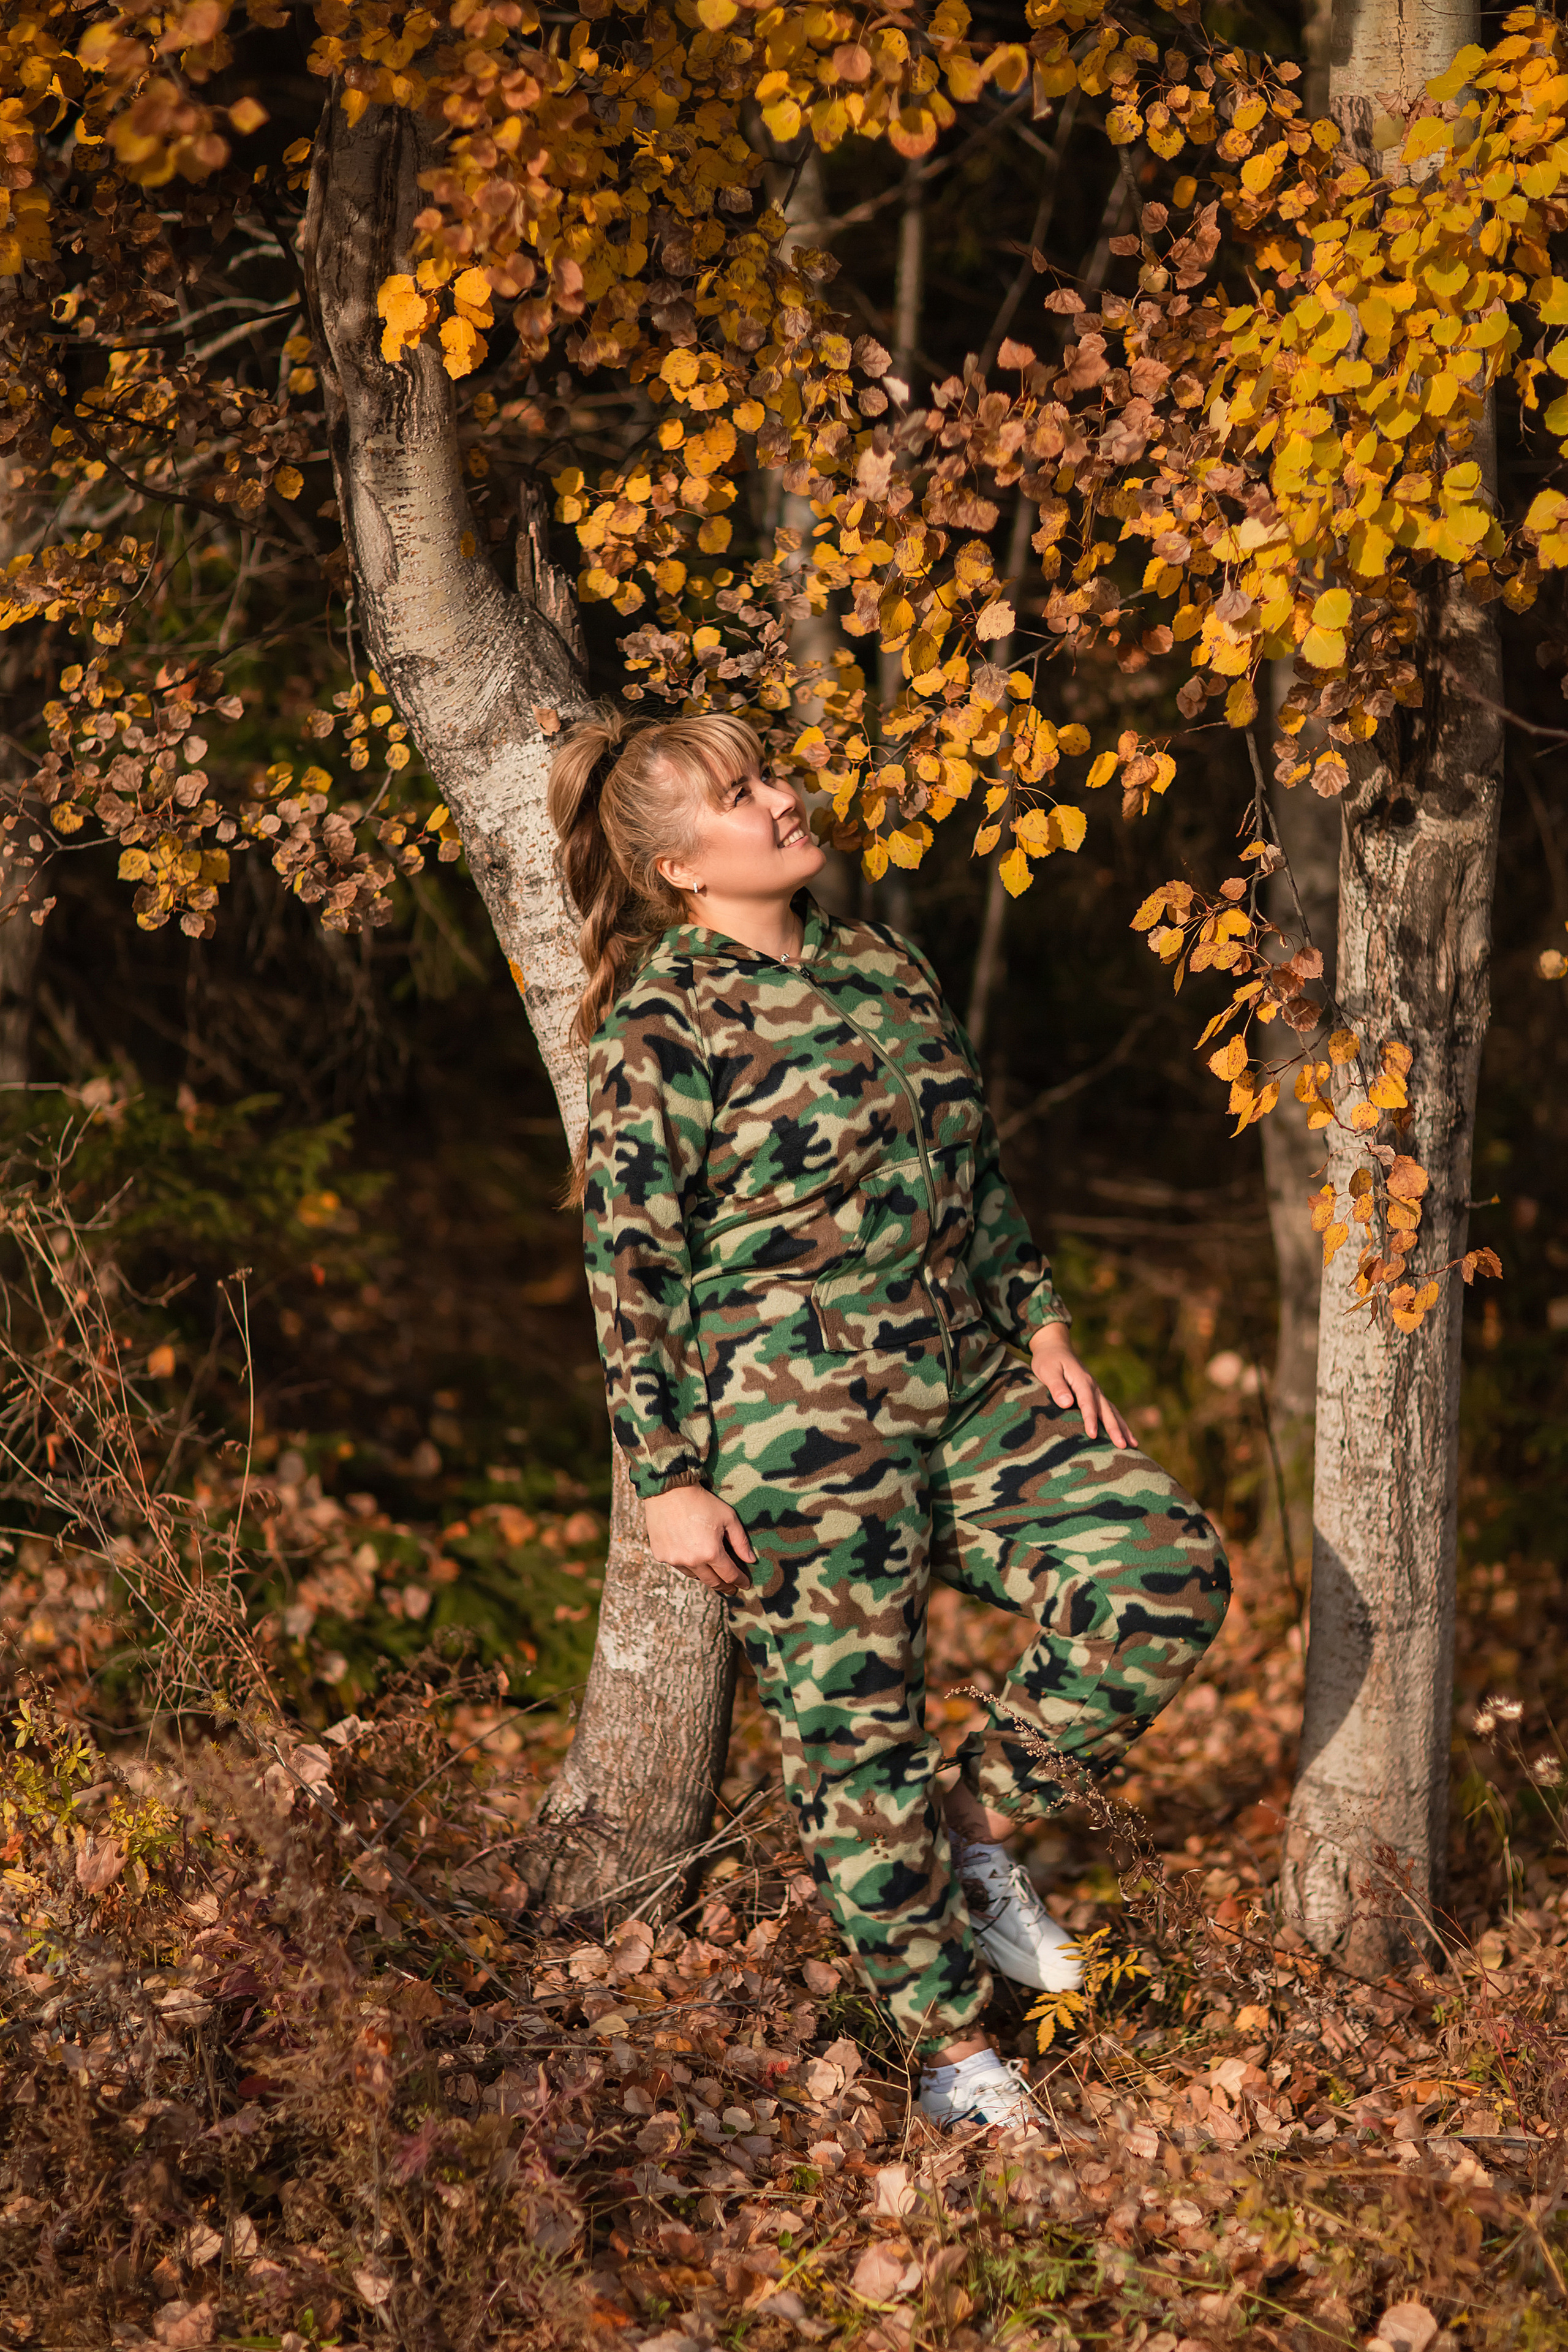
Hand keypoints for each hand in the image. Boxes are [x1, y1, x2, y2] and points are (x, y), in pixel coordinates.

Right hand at [642, 1485, 755, 1592]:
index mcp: (711, 1552)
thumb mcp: (728, 1518)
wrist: (669, 1490)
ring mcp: (674, 1560)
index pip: (730, 1575)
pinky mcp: (661, 1555)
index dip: (740, 1581)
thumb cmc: (702, 1502)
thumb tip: (750, 1560)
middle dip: (725, 1586)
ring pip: (694, 1575)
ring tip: (713, 1574)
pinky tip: (692, 1558)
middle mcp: (692, 1561)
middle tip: (732, 1589)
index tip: (746, 1584)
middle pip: (712, 1581)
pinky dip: (687, 1564)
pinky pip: (678, 1565)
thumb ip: (740, 1541)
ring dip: (705, 1575)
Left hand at [1028, 1324, 1133, 1448]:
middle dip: (1115, 1428)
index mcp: (1082, 1380)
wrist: (1055, 1348)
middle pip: (1106, 1410)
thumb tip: (1067, 1403)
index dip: (1090, 1419)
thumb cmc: (1048, 1360)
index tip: (1093, 1435)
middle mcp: (1093, 1387)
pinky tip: (1125, 1435)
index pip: (1087, 1403)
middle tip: (1123, 1446)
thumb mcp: (1047, 1370)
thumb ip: (1057, 1386)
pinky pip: (1109, 1410)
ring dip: (1122, 1428)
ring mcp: (1096, 1391)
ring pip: (1112, 1411)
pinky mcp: (1095, 1395)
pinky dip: (1118, 1423)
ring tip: (1133, 1445)